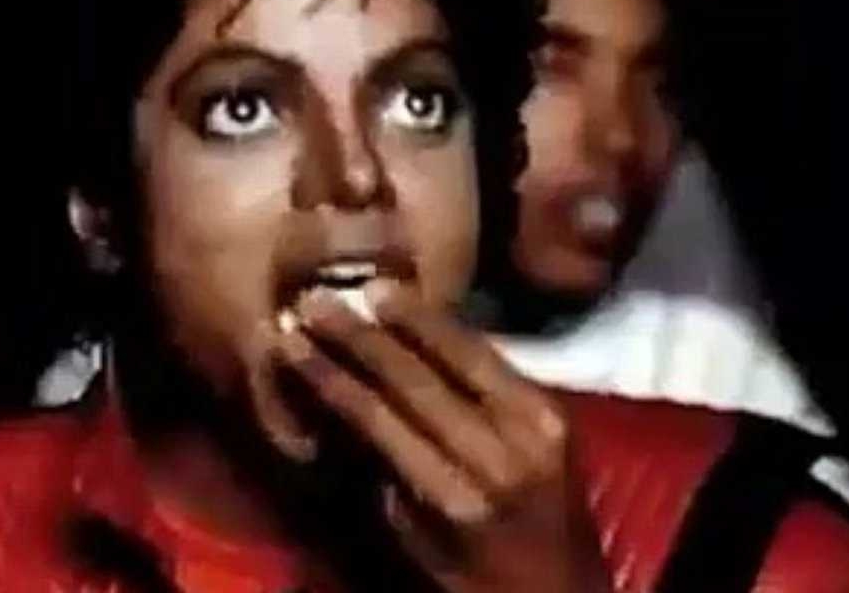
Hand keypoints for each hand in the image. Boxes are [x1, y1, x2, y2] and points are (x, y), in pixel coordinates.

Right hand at [270, 281, 609, 592]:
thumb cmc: (478, 582)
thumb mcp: (418, 545)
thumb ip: (386, 474)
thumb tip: (348, 406)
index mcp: (456, 499)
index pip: (379, 419)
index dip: (331, 375)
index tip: (291, 340)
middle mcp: (499, 453)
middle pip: (417, 378)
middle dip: (360, 336)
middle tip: (316, 301)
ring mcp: (536, 426)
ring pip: (462, 354)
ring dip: (410, 317)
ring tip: (368, 287)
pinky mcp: (557, 411)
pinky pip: (495, 359)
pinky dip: (453, 332)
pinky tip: (423, 310)